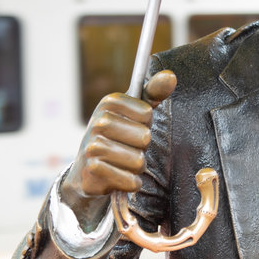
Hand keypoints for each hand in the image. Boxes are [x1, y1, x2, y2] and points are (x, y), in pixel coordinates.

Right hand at [59, 70, 176, 231]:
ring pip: (137, 160)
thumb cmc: (119, 136)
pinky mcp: (92, 171)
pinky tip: (120, 177)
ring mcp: (91, 147)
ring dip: (136, 167)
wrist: (88, 170)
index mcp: (109, 102)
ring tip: (122, 163)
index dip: (145, 125)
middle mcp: (97, 122)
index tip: (132, 126)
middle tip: (126, 147)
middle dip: (141, 148)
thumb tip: (171, 75)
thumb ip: (154, 93)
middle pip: (144, 137)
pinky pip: (129, 180)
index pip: (147, 114)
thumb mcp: (136, 112)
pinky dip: (131, 182)